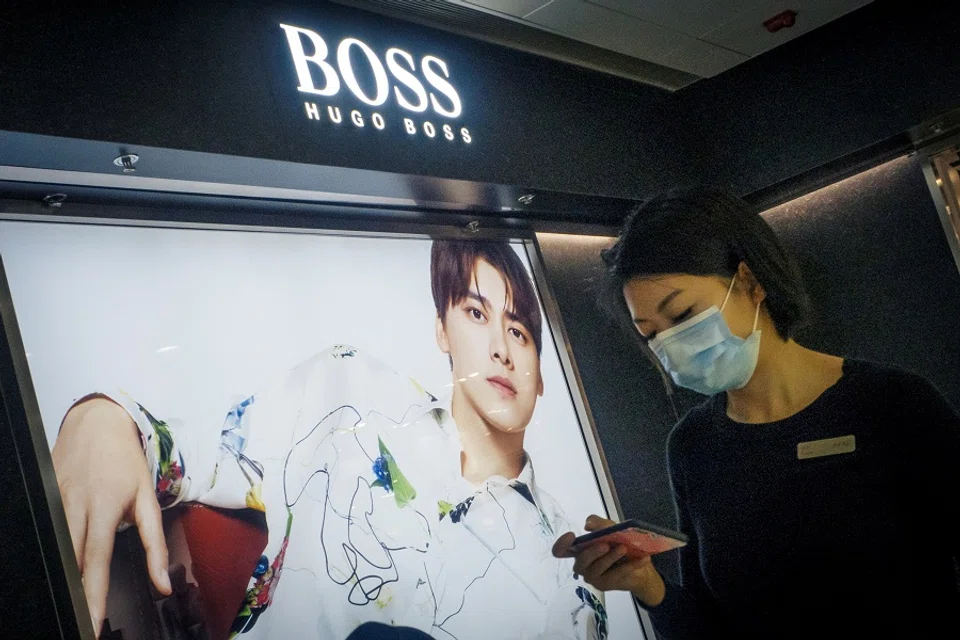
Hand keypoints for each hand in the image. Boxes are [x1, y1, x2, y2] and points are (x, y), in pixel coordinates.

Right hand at [52, 397, 171, 633]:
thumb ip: (156, 543)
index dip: (93, 597)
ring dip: (62, 577)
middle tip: (78, 622)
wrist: (96, 422)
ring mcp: (55, 501)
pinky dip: (51, 553)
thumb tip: (162, 584)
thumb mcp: (148, 498)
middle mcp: (76, 506)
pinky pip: (46, 532)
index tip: (91, 624)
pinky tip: (55, 570)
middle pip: (70, 561)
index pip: (96, 561)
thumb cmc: (126, 461)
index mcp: (105, 507)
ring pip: (55, 549)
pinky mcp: (43, 497)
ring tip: (68, 603)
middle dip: (73, 594)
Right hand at [552, 515, 665, 606]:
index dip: (561, 544)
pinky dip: (630, 565)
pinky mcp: (605, 585)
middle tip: (606, 544)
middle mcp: (582, 565)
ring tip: (624, 548)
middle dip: (592, 552)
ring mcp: (592, 577)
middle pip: (580, 561)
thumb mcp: (612, 529)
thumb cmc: (620, 543)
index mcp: (579, 550)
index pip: (560, 551)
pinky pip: (616, 575)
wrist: (639, 564)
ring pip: (597, 569)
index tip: (572, 535)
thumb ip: (600, 525)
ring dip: (611, 558)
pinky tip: (643, 559)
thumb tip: (587, 525)